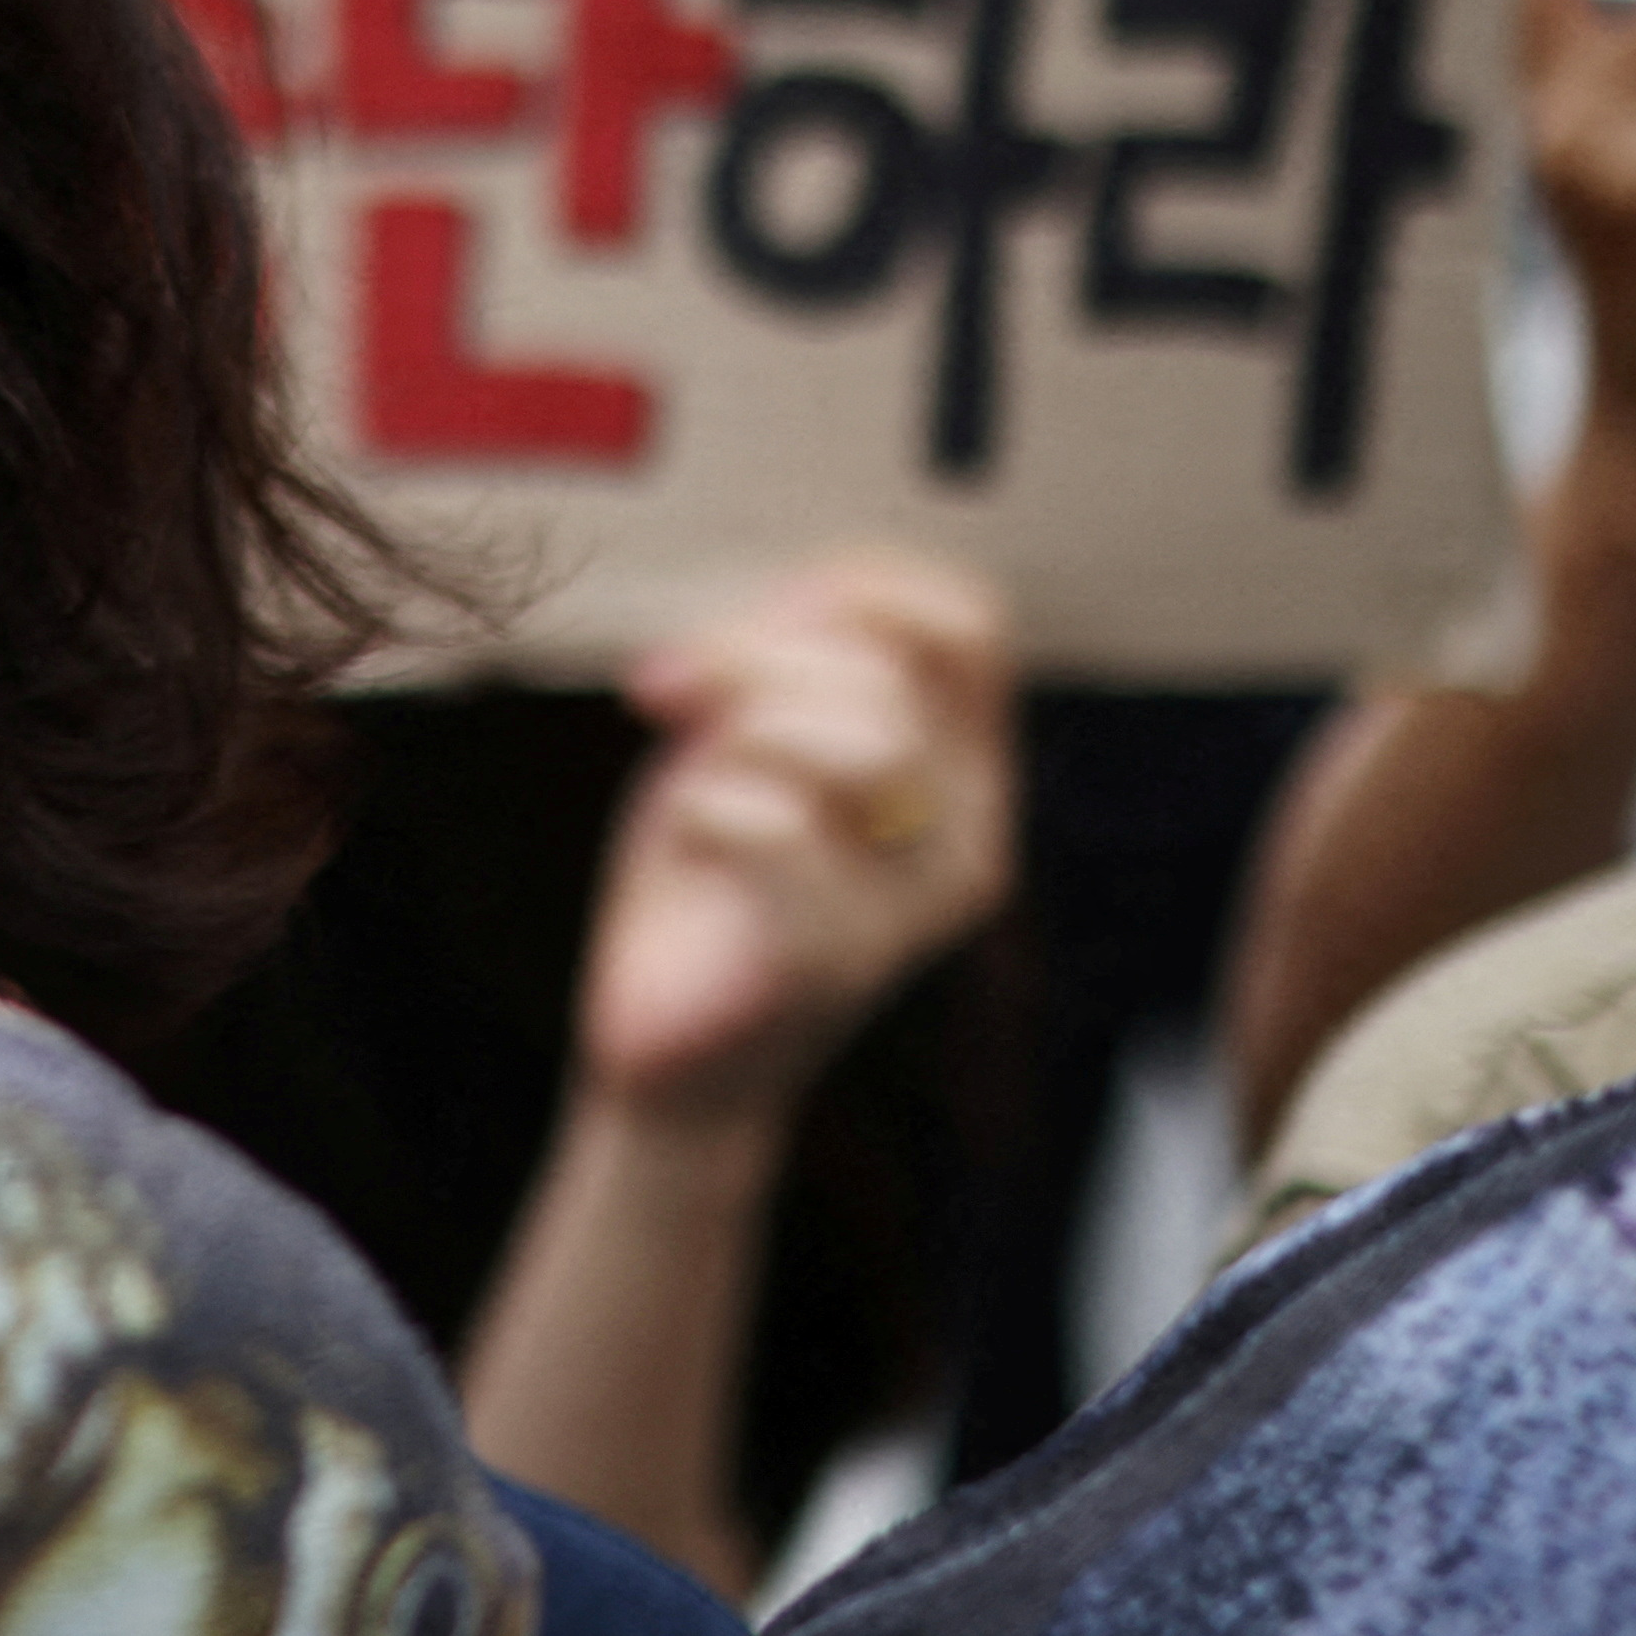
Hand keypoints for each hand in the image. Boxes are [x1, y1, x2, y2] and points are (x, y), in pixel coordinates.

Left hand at [575, 547, 1016, 1130]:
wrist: (671, 1048)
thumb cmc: (712, 883)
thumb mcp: (748, 742)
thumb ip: (786, 660)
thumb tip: (803, 592)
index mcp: (966, 773)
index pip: (971, 629)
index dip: (862, 587)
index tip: (763, 611)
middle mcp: (971, 840)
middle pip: (888, 680)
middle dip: (753, 659)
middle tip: (664, 685)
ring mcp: (914, 908)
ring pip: (853, 744)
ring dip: (736, 734)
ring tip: (686, 778)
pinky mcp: (837, 961)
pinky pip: (773, 828)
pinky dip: (704, 808)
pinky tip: (684, 841)